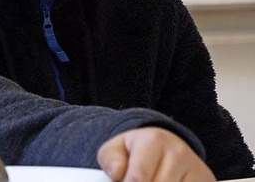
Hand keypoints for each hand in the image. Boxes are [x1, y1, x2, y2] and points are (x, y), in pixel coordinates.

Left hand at [97, 127, 215, 181]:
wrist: (164, 145)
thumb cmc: (135, 151)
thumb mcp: (116, 149)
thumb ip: (110, 160)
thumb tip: (117, 173)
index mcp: (153, 140)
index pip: (139, 177)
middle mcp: (179, 152)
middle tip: (135, 181)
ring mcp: (197, 170)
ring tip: (150, 180)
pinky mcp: (208, 181)